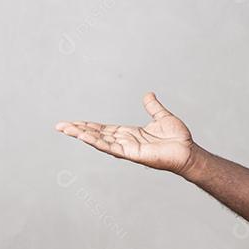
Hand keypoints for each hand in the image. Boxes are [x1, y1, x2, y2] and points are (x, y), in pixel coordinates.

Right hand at [54, 91, 197, 175]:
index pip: (104, 129)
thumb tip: (148, 94)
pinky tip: (84, 137)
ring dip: (82, 135)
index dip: (88, 126)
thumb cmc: (178, 138)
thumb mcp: (162, 117)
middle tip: (59, 126)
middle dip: (78, 130)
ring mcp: (127, 148)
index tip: (73, 122)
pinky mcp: (132, 153)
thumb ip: (153, 107)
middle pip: (97, 135)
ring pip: (100, 141)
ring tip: (66, 130)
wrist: (189, 151)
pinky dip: (97, 142)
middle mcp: (125, 141)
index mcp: (129, 134)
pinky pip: (111, 147)